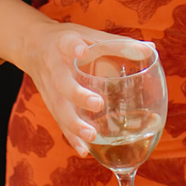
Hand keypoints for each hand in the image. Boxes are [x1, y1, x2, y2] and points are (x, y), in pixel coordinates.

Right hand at [17, 21, 127, 156]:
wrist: (33, 46)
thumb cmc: (70, 41)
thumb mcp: (91, 36)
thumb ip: (120, 45)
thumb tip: (152, 50)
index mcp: (63, 45)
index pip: (67, 44)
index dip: (73, 47)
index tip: (81, 50)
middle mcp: (53, 68)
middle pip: (62, 84)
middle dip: (77, 95)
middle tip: (97, 104)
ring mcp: (49, 89)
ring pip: (59, 108)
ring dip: (74, 124)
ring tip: (91, 135)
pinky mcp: (50, 104)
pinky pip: (60, 121)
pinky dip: (71, 136)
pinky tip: (84, 150)